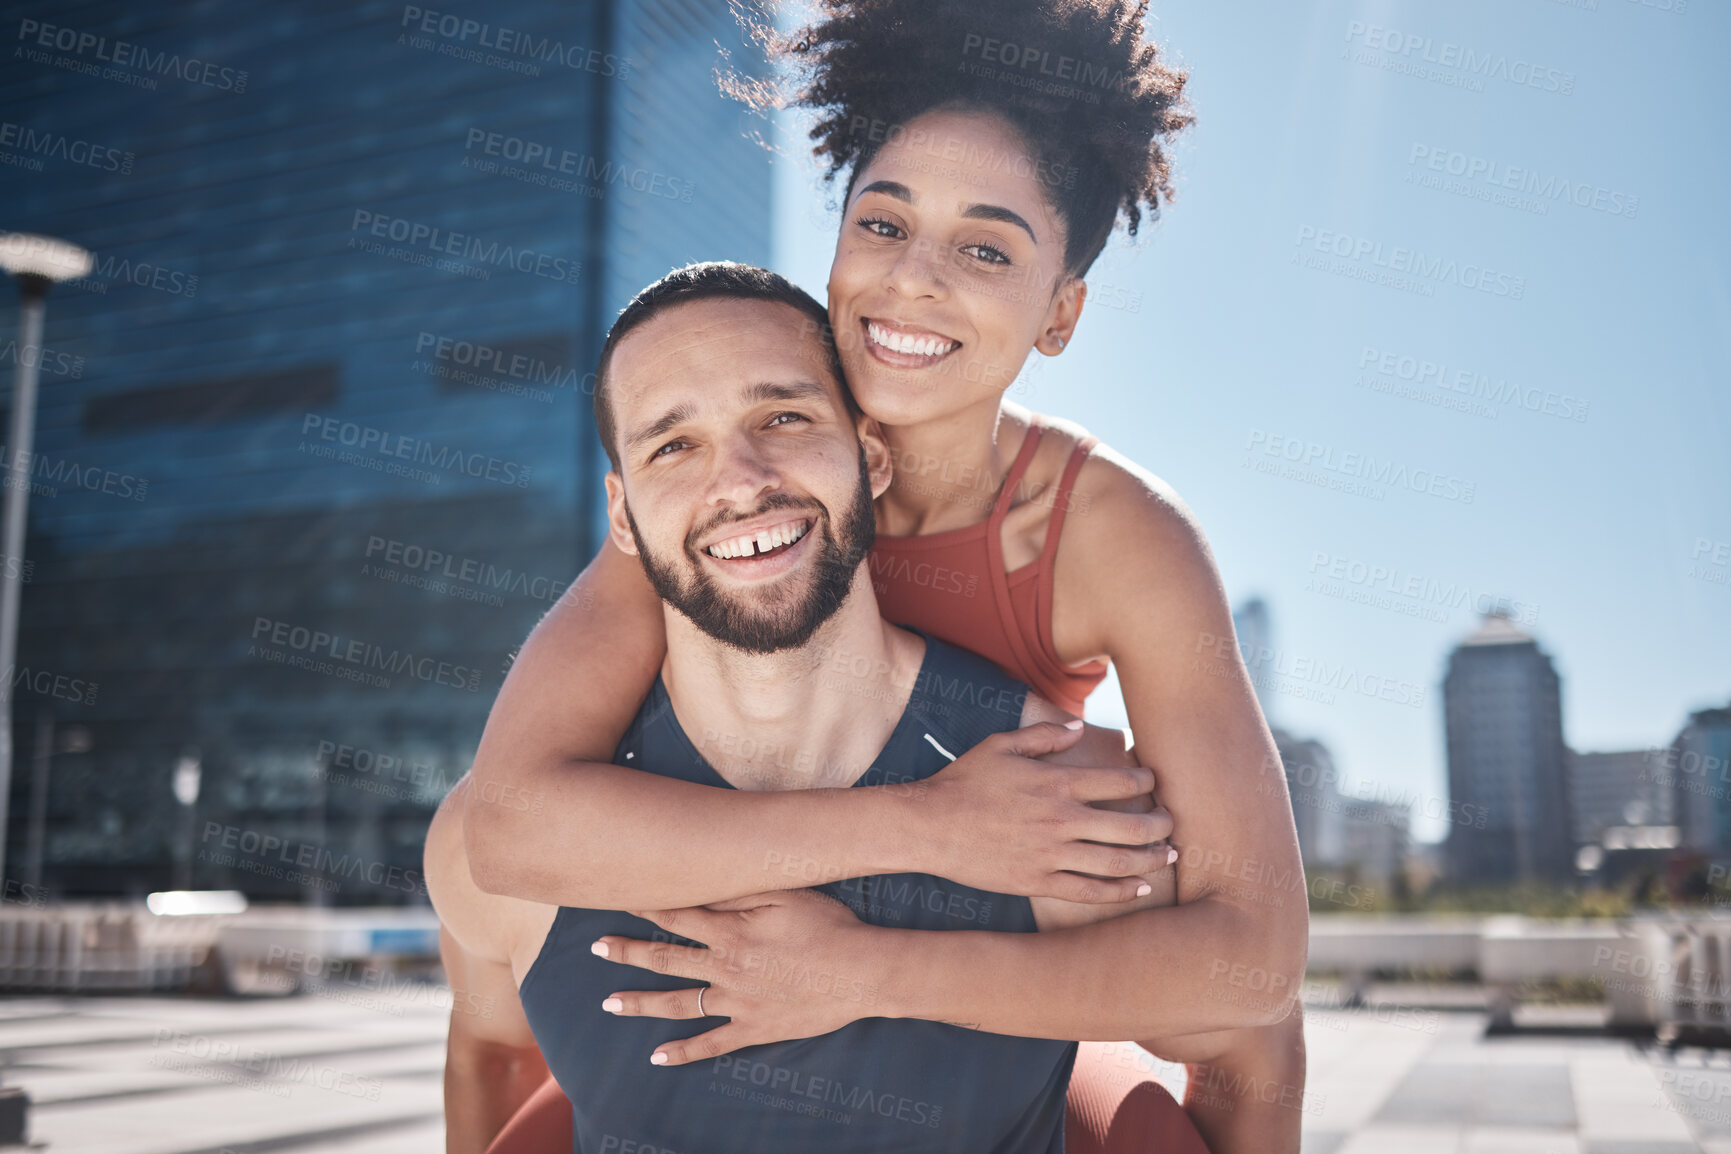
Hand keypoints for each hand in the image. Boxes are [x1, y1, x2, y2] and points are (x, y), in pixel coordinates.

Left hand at [592, 889, 880, 1065]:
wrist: (861, 972)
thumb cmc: (829, 925)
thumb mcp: (785, 894)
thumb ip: (739, 893)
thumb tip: (701, 890)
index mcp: (730, 931)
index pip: (677, 914)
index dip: (646, 904)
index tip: (620, 897)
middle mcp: (725, 966)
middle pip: (665, 956)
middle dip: (627, 951)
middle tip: (597, 948)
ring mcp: (736, 1001)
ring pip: (677, 1002)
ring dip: (640, 1002)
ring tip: (609, 1002)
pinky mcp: (753, 1028)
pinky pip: (711, 1044)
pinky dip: (682, 1052)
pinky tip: (657, 1056)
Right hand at [907, 721, 1173, 903]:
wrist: (929, 825)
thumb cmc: (963, 781)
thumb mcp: (1001, 745)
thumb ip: (1044, 735)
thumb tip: (1079, 729)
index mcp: (1056, 782)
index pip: (1120, 781)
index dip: (1146, 780)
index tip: (1154, 782)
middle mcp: (1061, 819)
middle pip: (1131, 825)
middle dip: (1161, 825)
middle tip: (1172, 824)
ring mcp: (1052, 854)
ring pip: (1118, 862)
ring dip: (1151, 859)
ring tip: (1169, 855)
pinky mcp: (1038, 882)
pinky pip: (1090, 891)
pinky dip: (1121, 892)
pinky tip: (1141, 888)